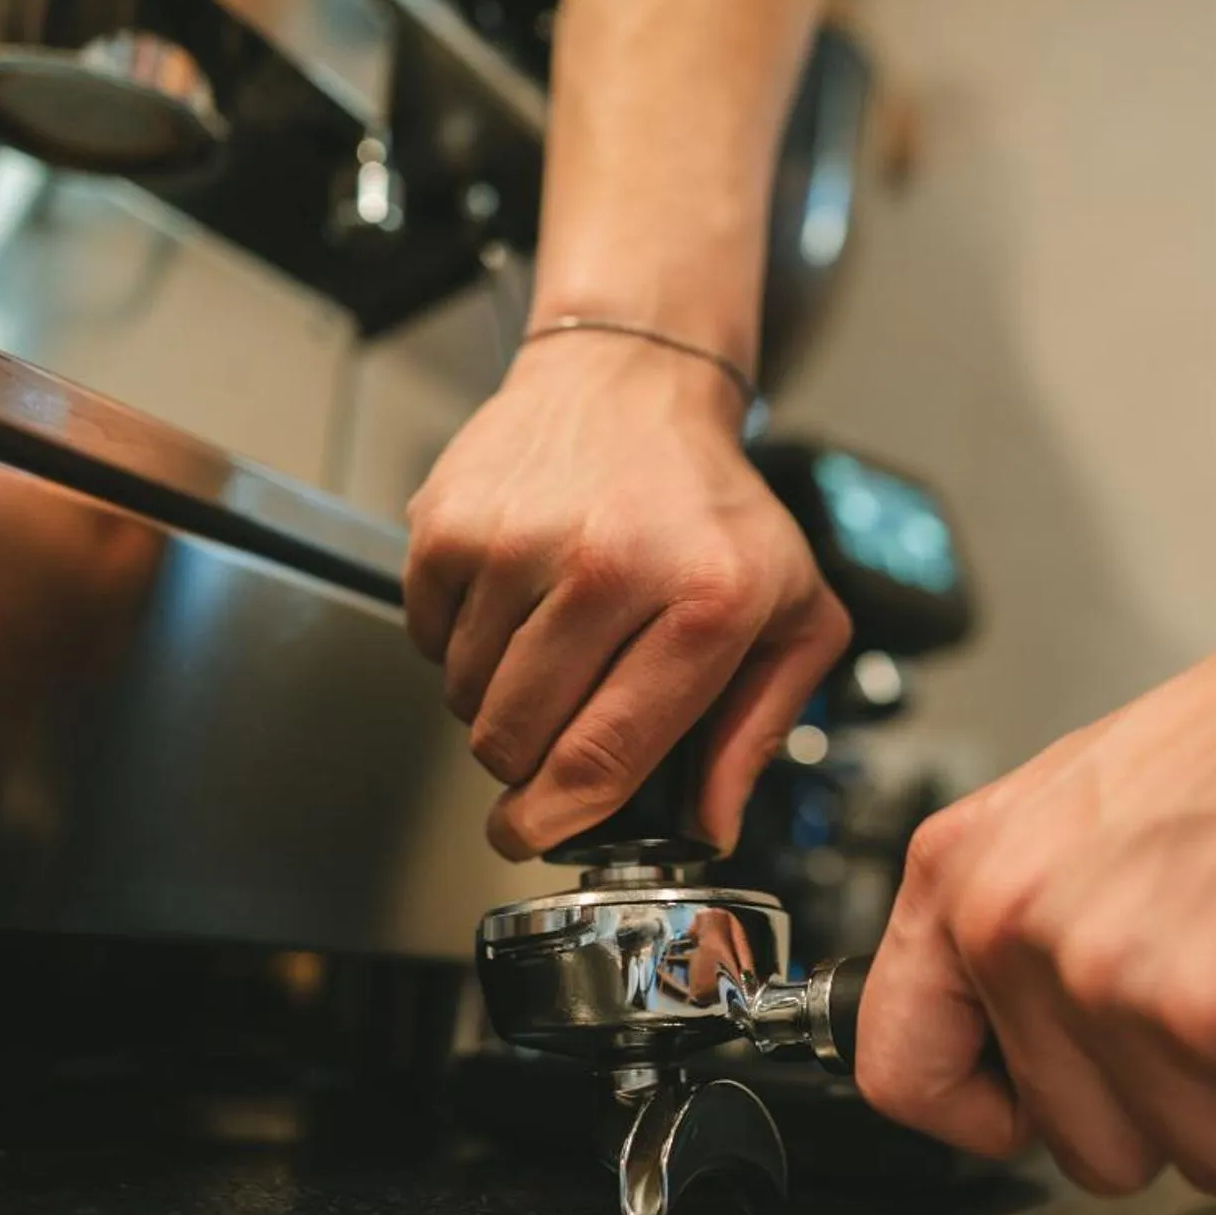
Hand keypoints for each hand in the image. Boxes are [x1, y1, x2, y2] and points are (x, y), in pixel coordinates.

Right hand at [404, 333, 848, 858]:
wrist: (632, 381)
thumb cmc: (712, 504)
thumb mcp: (790, 610)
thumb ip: (761, 726)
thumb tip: (710, 822)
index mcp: (706, 601)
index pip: (606, 754)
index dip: (559, 818)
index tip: (535, 833)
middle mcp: (609, 566)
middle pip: (519, 739)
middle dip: (524, 763)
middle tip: (551, 727)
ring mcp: (520, 540)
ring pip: (466, 698)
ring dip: (494, 699)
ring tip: (548, 641)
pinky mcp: (451, 521)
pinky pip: (425, 639)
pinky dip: (456, 642)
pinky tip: (510, 600)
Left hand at [856, 563, 1215, 1198]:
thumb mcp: (1094, 809)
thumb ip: (1036, 924)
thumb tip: (1016, 1054)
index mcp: (970, 866)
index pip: (898, 1069)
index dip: (989, 1117)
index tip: (1045, 1108)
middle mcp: (1023, 922)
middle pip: (1086, 1150)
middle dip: (1188, 1107)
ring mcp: (1121, 976)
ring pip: (1211, 1159)